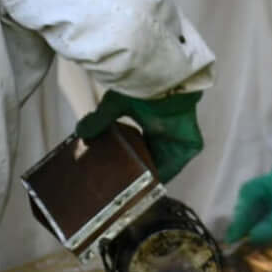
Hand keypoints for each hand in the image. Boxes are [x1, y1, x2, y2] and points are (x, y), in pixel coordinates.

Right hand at [76, 90, 203, 181]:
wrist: (164, 81)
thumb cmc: (143, 86)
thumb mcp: (115, 105)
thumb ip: (99, 119)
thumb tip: (80, 131)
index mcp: (153, 124)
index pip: (143, 148)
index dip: (132, 160)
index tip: (118, 172)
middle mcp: (168, 133)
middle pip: (153, 159)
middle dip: (140, 172)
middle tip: (125, 186)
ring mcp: (180, 140)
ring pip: (164, 165)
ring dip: (151, 176)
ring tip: (133, 190)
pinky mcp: (191, 144)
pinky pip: (177, 165)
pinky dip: (164, 175)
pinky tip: (148, 185)